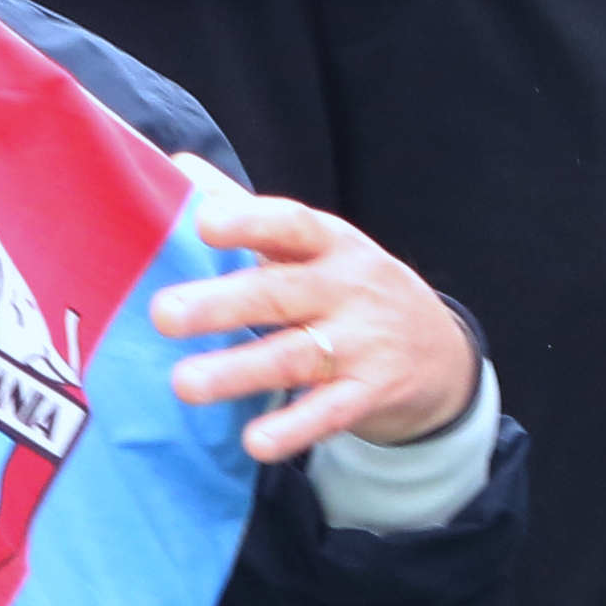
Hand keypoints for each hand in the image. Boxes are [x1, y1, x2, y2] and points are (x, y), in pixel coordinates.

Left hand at [150, 158, 482, 464]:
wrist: (440, 353)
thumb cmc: (349, 290)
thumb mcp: (315, 245)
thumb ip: (246, 208)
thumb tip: (176, 162)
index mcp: (329, 245)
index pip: (291, 225)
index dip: (250, 222)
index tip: (206, 223)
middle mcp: (347, 290)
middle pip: (282, 293)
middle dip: (224, 303)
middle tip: (165, 315)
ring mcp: (364, 344)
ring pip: (297, 356)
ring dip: (241, 371)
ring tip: (186, 384)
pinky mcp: (373, 394)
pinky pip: (331, 412)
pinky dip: (296, 427)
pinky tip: (258, 442)